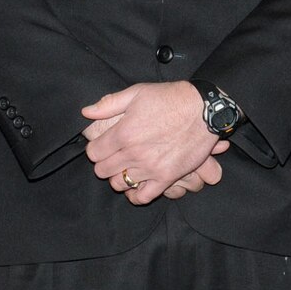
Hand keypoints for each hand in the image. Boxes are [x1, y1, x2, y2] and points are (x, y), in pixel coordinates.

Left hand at [82, 82, 222, 204]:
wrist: (204, 110)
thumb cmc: (171, 98)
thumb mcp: (137, 92)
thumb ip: (109, 104)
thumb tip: (86, 112)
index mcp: (124, 132)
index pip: (93, 153)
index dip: (95, 149)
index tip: (103, 146)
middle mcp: (134, 152)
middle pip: (102, 171)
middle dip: (104, 163)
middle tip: (114, 156)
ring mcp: (151, 167)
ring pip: (119, 184)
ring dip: (119, 177)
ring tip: (126, 168)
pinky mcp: (167, 177)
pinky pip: (143, 197)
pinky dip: (136, 195)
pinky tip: (136, 186)